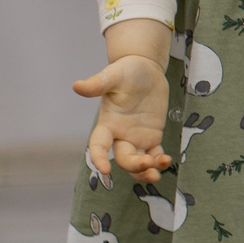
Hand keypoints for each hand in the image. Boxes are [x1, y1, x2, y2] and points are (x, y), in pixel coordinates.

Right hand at [72, 54, 172, 184]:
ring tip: (156, 174)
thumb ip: (97, 84)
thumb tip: (76, 86)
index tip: (105, 169)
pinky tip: (166, 161)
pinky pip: (154, 155)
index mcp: (108, 123)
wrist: (144, 68)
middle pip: (123, 158)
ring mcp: (136, 137)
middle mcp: (120, 134)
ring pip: (137, 163)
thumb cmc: (126, 71)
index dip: (98, 158)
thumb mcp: (113, 76)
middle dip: (134, 165)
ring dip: (145, 172)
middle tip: (148, 163)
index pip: (98, 144)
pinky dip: (159, 162)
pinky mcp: (151, 136)